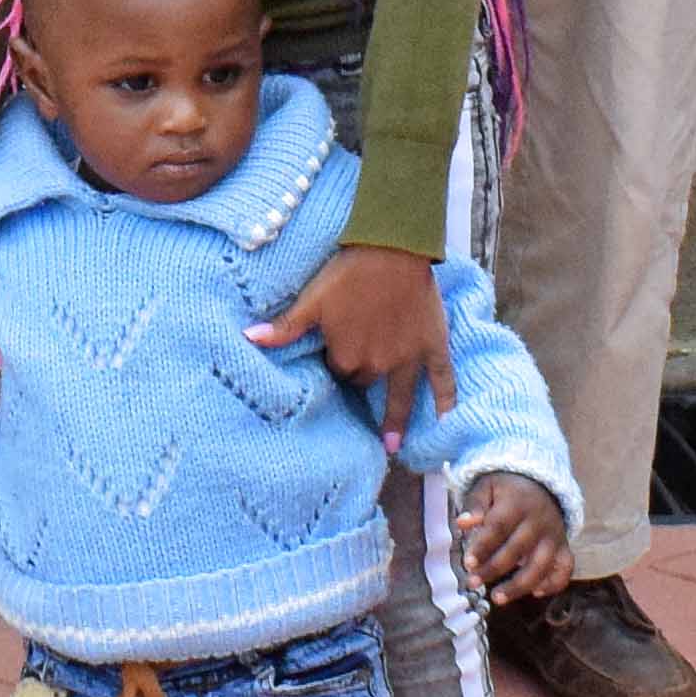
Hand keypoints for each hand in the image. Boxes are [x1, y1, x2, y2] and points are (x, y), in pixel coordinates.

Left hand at [252, 243, 454, 447]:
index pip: (337, 371)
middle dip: (361, 377)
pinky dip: (446, 401)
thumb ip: (285, 327)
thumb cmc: (347, 273)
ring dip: (395, 421)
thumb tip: (249, 338)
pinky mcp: (432, 345)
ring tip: (392, 447)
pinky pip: (443, 380)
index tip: (335, 352)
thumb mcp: (312, 299)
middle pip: (365, 380)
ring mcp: (408, 358)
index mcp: (347, 357)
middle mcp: (378, 365)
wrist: (391, 249)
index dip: (335, 361)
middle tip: (359, 371)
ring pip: (400, 396)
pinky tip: (446, 422)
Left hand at [451, 472, 573, 605]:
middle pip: (517, 549)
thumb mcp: (487, 486)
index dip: (483, 547)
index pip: (499, 527)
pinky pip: (565, 569)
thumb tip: (462, 523)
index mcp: (517, 503)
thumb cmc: (507, 491)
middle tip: (473, 582)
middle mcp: (539, 521)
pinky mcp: (564, 547)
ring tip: (497, 598)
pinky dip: (554, 583)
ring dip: (520, 585)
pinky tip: (536, 593)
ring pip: (541, 565)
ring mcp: (554, 536)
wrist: (541, 484)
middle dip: (494, 569)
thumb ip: (474, 504)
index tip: (468, 563)